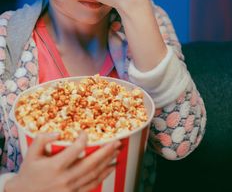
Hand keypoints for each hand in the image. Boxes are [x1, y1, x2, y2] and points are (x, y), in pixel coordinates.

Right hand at [5, 132, 119, 191]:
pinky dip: (103, 175)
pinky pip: (92, 184)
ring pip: (94, 174)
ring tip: (117, 151)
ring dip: (108, 162)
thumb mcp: (31, 152)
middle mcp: (65, 178)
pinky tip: (110, 167)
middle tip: (116, 141)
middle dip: (105, 152)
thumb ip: (42, 139)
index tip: (86, 132)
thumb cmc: (29, 171)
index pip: (75, 150)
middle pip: (90, 163)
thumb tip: (58, 132)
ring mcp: (71, 188)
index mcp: (55, 166)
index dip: (83, 139)